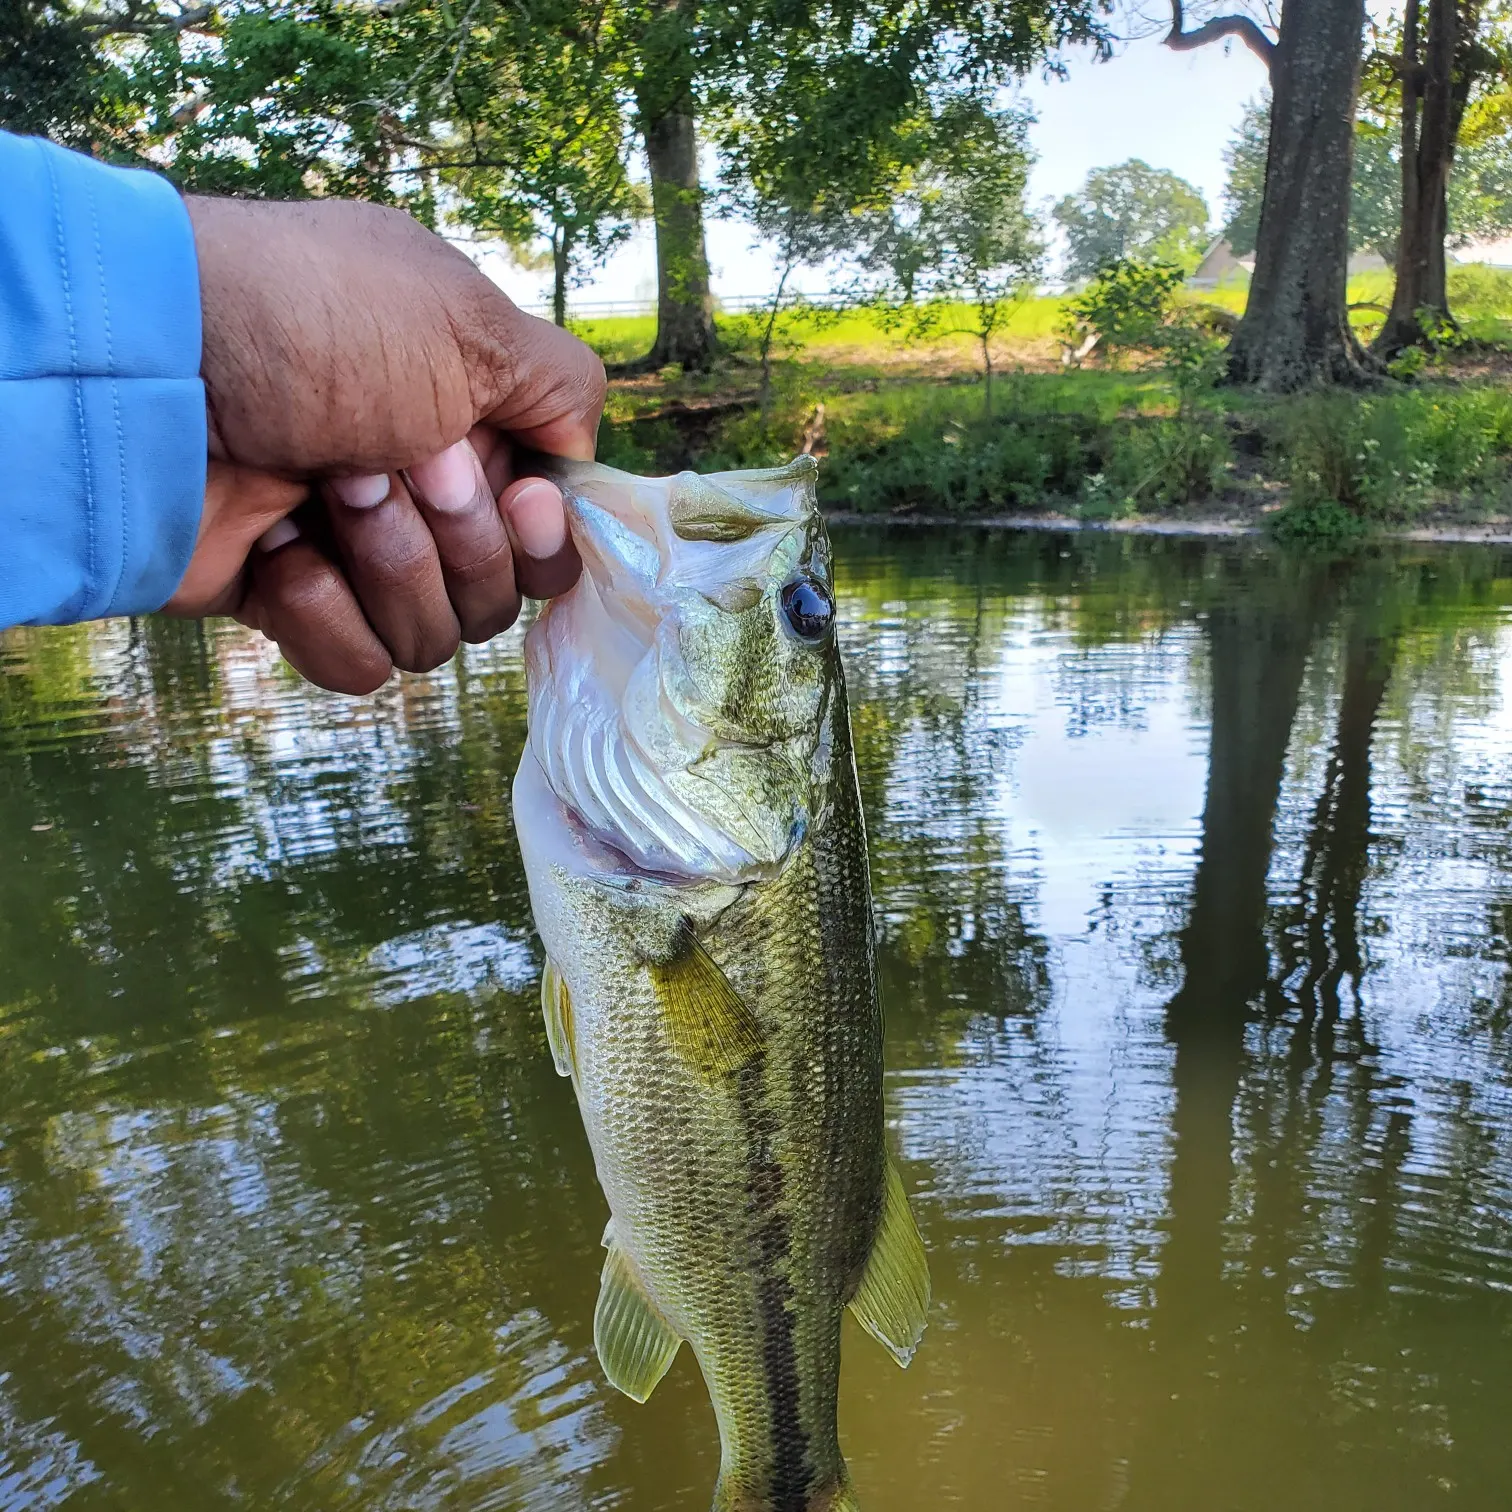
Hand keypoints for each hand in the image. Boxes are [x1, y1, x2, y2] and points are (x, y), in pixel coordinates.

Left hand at [165, 196, 602, 693]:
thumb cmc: (317, 328)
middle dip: (455, 541)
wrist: (151, 376)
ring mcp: (353, 551)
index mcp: (468, 420)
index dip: (543, 537)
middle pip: (500, 593)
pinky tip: (280, 553)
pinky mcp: (292, 604)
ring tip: (319, 494)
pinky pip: (360, 664)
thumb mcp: (472, 322)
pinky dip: (324, 614)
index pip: (548, 529)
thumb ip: (565, 388)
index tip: (516, 500)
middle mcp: (419, 487)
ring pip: (435, 635)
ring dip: (388, 564)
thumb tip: (573, 468)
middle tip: (387, 464)